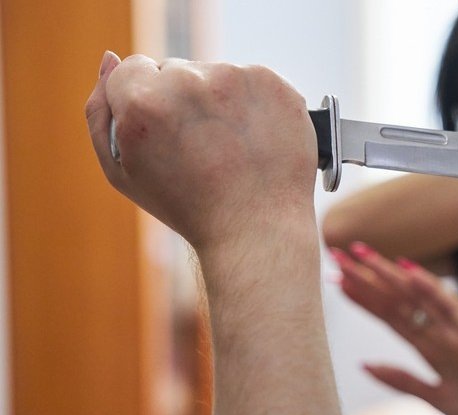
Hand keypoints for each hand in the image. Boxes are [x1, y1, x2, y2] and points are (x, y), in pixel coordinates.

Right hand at [84, 51, 317, 251]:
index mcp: (142, 100)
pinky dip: (253, 105)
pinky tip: (255, 140)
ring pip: (215, 76)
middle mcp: (188, 82)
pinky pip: (253, 83)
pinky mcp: (274, 84)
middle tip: (199, 149)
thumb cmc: (186, 206)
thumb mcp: (121, 171)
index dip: (145, 104)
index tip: (163, 133)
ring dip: (218, 102)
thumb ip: (100, 112)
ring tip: (229, 149)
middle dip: (180, 100)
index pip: (132, 69)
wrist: (258, 229)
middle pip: (174, 70)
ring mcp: (236, 79)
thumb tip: (110, 59)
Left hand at [332, 242, 457, 414]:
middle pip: (395, 300)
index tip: (336, 281)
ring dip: (388, 275)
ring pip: (415, 297)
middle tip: (337, 254)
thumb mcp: (436, 399)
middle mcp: (438, 333)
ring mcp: (456, 332)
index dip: (363, 298)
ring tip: (362, 253)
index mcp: (429, 348)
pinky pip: (449, 308)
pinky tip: (409, 270)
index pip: (388, 316)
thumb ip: (402, 380)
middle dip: (366, 279)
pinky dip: (430, 288)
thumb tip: (364, 364)